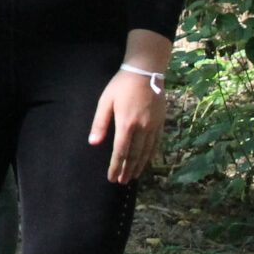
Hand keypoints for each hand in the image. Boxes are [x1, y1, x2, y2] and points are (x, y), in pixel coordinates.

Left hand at [89, 67, 166, 184]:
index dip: (115, 166)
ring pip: (146, 152)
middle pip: (134, 155)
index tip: (111, 177)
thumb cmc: (121, 85)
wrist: (145, 72)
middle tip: (121, 181)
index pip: (120, 151)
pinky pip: (155, 144)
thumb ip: (100, 123)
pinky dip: (150, 156)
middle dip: (127, 170)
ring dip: (138, 166)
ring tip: (132, 176)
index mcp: (126, 124)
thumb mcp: (105, 101)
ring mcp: (153, 127)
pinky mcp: (160, 123)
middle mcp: (142, 128)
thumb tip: (93, 143)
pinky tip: (146, 162)